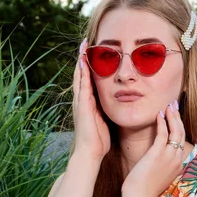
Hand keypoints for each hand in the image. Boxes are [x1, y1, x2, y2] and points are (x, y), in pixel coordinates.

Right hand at [72, 38, 110, 161]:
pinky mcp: (82, 106)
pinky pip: (82, 85)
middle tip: (85, 43)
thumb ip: (106, 110)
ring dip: (81, 61)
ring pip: (79, 76)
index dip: (89, 66)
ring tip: (83, 46)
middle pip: (81, 74)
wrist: (90, 153)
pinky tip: (84, 62)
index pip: (87, 80)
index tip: (92, 52)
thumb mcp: (104, 120)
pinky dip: (82, 73)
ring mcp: (80, 102)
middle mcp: (81, 100)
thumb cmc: (99, 140)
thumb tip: (117, 102)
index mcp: (87, 103)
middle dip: (82, 58)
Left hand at [121, 102, 185, 196]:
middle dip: (178, 118)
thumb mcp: (157, 176)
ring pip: (176, 131)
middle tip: (174, 106)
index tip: (174, 118)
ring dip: (172, 116)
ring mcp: (168, 156)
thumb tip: (153, 160)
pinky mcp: (157, 153)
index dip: (178, 127)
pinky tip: (158, 115)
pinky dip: (162, 122)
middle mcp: (176, 160)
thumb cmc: (143, 189)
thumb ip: (159, 166)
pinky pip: (163, 133)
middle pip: (181, 133)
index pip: (181, 142)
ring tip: (169, 106)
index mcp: (178, 165)